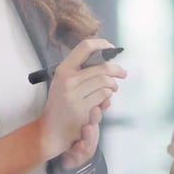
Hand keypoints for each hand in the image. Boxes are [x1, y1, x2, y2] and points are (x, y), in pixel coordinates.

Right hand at [41, 39, 125, 159]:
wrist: (51, 128)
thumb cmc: (61, 103)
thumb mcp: (63, 82)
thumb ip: (80, 70)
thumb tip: (105, 58)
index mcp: (63, 69)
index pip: (84, 48)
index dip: (100, 44)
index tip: (110, 47)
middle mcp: (67, 80)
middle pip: (101, 67)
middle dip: (116, 69)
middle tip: (122, 73)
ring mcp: (74, 95)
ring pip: (104, 82)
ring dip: (113, 85)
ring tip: (113, 88)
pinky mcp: (81, 109)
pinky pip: (103, 96)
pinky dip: (108, 96)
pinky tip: (105, 99)